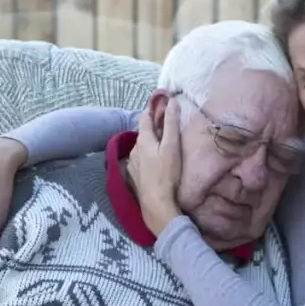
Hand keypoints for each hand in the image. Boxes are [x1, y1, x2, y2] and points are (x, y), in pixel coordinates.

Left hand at [128, 101, 182, 236]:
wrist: (156, 203)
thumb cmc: (167, 173)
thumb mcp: (172, 146)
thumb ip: (171, 123)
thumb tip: (172, 102)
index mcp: (144, 139)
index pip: (144, 117)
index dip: (153, 110)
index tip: (162, 107)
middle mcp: (134, 149)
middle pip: (143, 133)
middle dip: (153, 129)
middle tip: (166, 130)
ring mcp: (132, 163)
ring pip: (140, 148)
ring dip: (149, 145)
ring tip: (161, 149)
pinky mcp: (133, 176)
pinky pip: (139, 161)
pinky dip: (146, 159)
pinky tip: (154, 165)